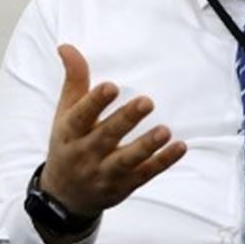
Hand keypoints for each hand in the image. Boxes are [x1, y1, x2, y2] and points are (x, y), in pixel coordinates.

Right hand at [40, 44, 186, 216]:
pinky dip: (163, 162)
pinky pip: (146, 174)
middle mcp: (85, 154)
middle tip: (147, 102)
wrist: (65, 196)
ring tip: (165, 130)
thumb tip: (67, 46)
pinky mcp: (124, 185)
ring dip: (147, 146)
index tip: (111, 86)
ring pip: (127, 160)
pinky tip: (179, 147)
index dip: (94, 102)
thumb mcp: (64, 114)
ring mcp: (105, 173)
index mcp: (69, 133)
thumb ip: (73, 81)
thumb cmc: (68, 144)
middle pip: (106, 137)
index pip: (80, 117)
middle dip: (126, 120)